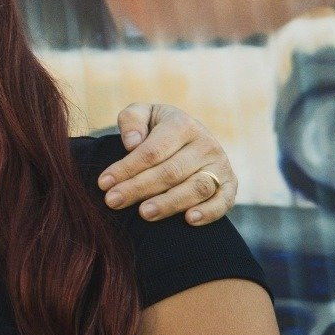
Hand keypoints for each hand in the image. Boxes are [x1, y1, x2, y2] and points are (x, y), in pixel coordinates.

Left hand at [98, 104, 237, 224]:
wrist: (189, 138)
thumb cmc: (156, 129)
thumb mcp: (142, 114)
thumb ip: (132, 120)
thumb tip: (132, 143)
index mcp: (182, 125)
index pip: (152, 151)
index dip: (127, 168)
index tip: (104, 183)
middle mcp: (205, 144)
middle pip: (171, 172)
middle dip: (139, 188)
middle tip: (112, 202)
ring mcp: (220, 165)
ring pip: (197, 187)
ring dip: (170, 203)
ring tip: (144, 214)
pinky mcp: (230, 185)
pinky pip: (223, 201)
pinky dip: (209, 212)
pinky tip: (188, 220)